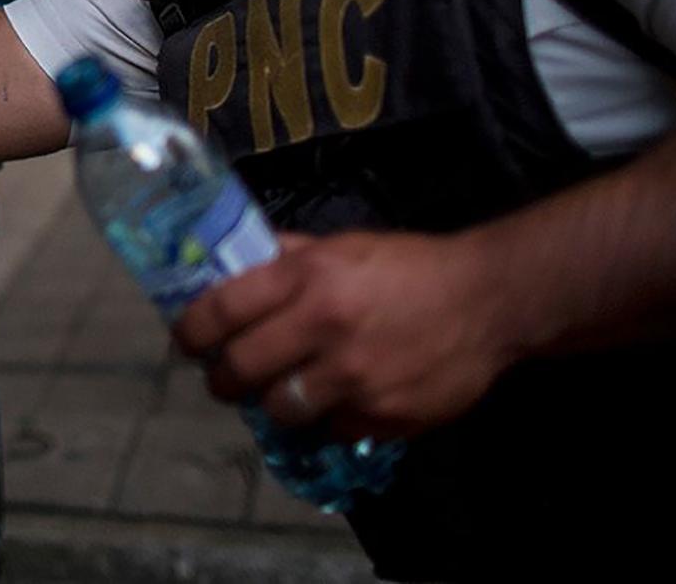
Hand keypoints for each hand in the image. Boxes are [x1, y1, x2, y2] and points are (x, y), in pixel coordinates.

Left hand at [173, 230, 515, 439]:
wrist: (488, 300)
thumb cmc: (407, 267)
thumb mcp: (339, 246)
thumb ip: (282, 258)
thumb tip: (226, 267)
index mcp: (306, 277)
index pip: (219, 311)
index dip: (190, 332)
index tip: (186, 342)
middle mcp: (324, 327)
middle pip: (238, 370)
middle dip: (221, 378)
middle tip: (224, 377)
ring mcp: (355, 378)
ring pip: (278, 409)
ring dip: (271, 402)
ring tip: (280, 390)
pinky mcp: (385, 416)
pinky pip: (330, 429)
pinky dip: (324, 420)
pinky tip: (334, 401)